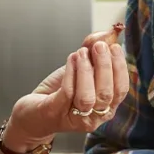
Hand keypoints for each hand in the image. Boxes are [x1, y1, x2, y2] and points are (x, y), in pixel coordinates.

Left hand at [5, 36, 125, 146]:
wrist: (32, 112)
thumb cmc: (58, 93)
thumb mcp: (79, 72)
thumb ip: (93, 56)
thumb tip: (104, 35)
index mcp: (106, 108)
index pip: (121, 90)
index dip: (120, 68)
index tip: (115, 48)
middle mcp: (94, 117)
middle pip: (106, 93)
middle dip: (105, 66)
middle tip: (99, 46)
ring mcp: (75, 118)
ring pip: (88, 96)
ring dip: (86, 70)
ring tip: (82, 52)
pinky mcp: (55, 113)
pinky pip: (67, 93)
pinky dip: (71, 73)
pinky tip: (71, 58)